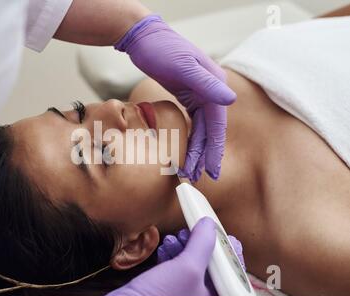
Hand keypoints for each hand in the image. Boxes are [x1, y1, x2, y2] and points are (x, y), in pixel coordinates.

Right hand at [102, 217, 217, 295]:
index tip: (222, 234)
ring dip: (183, 247)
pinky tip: (165, 248)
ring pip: (191, 266)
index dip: (228, 251)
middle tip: (194, 231)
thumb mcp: (187, 268)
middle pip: (211, 267)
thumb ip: (202, 244)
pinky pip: (175, 270)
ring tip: (175, 238)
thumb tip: (209, 225)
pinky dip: (171, 256)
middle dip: (201, 245)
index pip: (232, 273)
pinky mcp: (168, 292)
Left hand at [115, 15, 235, 181]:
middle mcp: (210, 91)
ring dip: (195, 149)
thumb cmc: (161, 48)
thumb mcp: (183, 66)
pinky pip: (191, 122)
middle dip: (203, 155)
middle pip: (209, 131)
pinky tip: (184, 150)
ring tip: (188, 171)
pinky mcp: (187, 94)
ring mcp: (199, 93)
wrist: (144, 37)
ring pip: (200, 129)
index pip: (216, 125)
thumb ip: (206, 84)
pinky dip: (188, 138)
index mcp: (214, 85)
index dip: (214, 150)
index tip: (212, 171)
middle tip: (195, 178)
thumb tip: (231, 101)